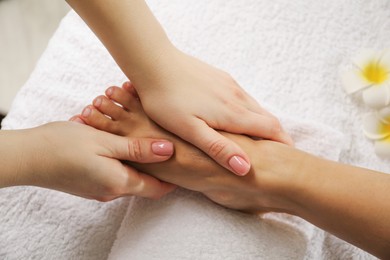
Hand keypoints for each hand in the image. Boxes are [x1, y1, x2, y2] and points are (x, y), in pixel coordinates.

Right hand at [19, 122, 175, 200]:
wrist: (27, 156)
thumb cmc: (64, 147)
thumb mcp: (106, 143)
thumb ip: (138, 149)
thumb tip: (169, 151)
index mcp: (119, 183)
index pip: (156, 188)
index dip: (172, 179)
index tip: (185, 164)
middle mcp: (111, 191)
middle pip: (143, 181)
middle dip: (155, 165)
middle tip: (166, 144)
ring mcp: (98, 188)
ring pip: (127, 174)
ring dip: (136, 157)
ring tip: (143, 136)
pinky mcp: (88, 182)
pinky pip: (112, 171)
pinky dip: (120, 158)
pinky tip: (118, 140)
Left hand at [133, 49, 292, 175]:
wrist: (154, 63)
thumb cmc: (167, 100)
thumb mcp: (190, 130)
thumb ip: (218, 148)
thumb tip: (246, 168)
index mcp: (233, 113)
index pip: (270, 128)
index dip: (282, 143)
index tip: (289, 156)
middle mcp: (237, 97)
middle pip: (266, 117)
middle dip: (275, 134)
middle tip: (276, 151)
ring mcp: (229, 84)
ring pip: (254, 106)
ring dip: (261, 122)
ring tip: (258, 137)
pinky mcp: (220, 77)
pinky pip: (241, 96)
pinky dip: (247, 110)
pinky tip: (235, 116)